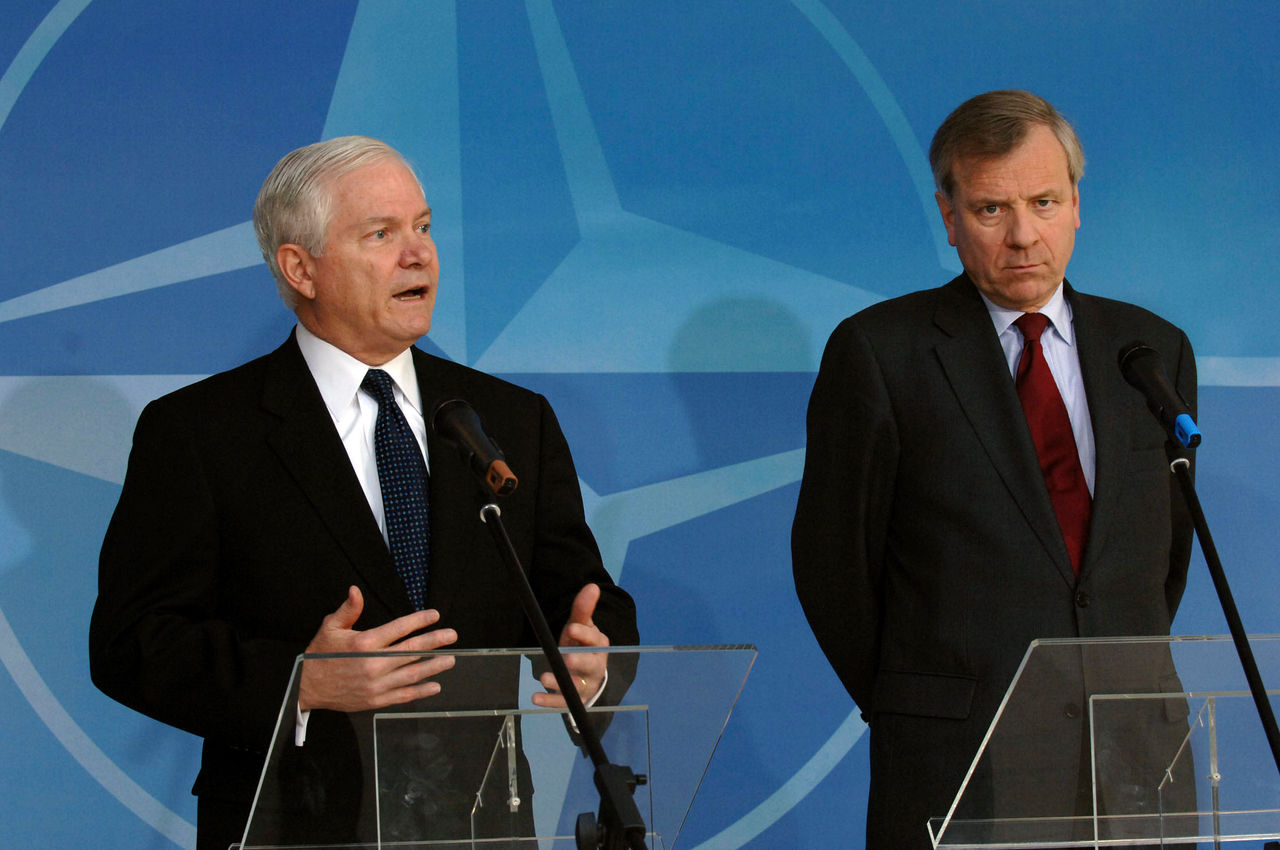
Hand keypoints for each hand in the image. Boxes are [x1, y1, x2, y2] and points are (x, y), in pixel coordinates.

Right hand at [298, 586, 457, 712]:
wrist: (305, 687)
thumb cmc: (319, 655)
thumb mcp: (330, 627)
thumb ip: (348, 610)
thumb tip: (356, 590)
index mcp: (364, 643)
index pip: (399, 628)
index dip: (419, 620)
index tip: (435, 615)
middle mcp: (373, 664)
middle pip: (411, 651)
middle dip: (435, 642)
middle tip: (452, 635)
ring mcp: (375, 684)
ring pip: (412, 674)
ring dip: (433, 666)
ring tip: (450, 659)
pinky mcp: (375, 700)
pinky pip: (403, 695)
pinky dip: (420, 691)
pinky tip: (435, 685)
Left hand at [532, 583, 609, 708]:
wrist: (586, 676)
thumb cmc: (580, 647)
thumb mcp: (579, 628)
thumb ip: (583, 610)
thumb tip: (592, 586)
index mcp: (598, 646)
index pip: (595, 640)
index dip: (584, 634)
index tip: (572, 627)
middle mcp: (595, 667)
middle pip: (591, 665)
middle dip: (580, 661)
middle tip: (567, 658)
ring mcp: (585, 685)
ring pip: (577, 686)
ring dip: (561, 683)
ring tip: (544, 677)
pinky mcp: (574, 700)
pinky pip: (563, 703)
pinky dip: (549, 701)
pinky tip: (535, 698)